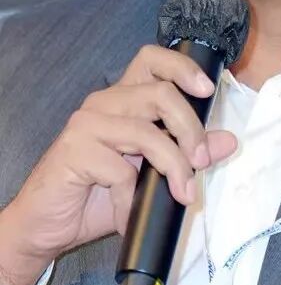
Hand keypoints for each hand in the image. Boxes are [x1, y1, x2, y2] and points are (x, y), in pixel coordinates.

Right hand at [0, 44, 236, 284]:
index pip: (151, 58)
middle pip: (160, 94)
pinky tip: (129, 213)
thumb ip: (188, 155)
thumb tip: (230, 141)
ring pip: (148, 131)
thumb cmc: (98, 195)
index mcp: (124, 97)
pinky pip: (121, 169)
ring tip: (182, 194)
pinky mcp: (75, 149)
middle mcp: (104, 102)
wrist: (46, 226)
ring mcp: (87, 123)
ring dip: (173, 167)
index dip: (182, 67)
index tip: (208, 89)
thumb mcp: (152, 174)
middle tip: (201, 163)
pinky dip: (132, 197)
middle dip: (190, 129)